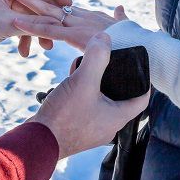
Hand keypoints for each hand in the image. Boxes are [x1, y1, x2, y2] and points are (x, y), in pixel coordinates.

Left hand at [0, 0, 68, 59]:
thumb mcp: (6, 25)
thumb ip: (33, 22)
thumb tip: (59, 24)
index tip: (68, 5)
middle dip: (46, 16)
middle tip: (61, 28)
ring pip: (28, 11)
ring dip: (36, 28)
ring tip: (46, 47)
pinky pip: (19, 19)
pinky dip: (24, 34)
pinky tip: (25, 51)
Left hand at [11, 0, 127, 51]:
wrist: (143, 50)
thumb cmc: (137, 41)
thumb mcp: (125, 25)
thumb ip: (120, 17)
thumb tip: (120, 8)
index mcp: (92, 17)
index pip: (67, 7)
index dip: (51, 1)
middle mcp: (83, 17)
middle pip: (54, 5)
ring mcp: (79, 25)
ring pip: (48, 14)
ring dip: (29, 6)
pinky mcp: (76, 35)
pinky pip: (50, 30)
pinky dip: (33, 26)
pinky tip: (17, 22)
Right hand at [31, 33, 148, 158]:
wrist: (35, 142)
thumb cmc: (63, 116)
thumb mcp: (83, 81)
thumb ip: (96, 58)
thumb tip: (104, 37)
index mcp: (118, 117)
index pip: (142, 98)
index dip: (144, 80)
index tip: (138, 65)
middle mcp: (108, 126)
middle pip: (121, 98)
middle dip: (115, 79)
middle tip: (109, 62)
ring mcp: (91, 130)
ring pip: (102, 102)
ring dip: (96, 85)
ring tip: (86, 68)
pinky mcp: (76, 129)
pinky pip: (86, 107)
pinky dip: (82, 94)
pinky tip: (71, 82)